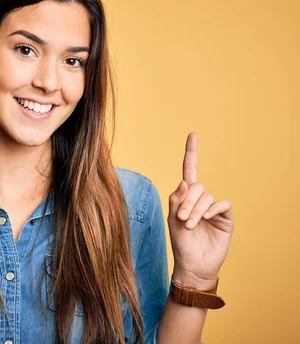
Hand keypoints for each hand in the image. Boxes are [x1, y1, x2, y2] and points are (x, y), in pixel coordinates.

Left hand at [167, 132, 233, 288]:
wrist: (193, 265)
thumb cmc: (181, 243)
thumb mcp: (172, 220)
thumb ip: (176, 200)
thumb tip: (184, 181)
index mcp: (186, 197)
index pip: (190, 170)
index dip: (191, 153)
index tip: (193, 134)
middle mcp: (201, 199)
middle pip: (197, 187)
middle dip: (187, 202)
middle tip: (182, 219)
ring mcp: (214, 208)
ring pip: (206, 197)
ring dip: (196, 211)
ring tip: (190, 225)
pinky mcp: (226, 217)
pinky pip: (222, 204)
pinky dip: (212, 210)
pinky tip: (206, 220)